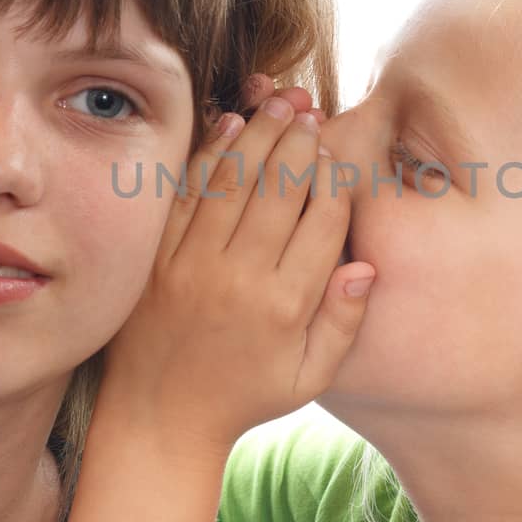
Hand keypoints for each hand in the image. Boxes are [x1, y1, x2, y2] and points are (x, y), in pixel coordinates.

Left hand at [98, 73, 373, 457]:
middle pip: (280, 190)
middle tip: (311, 113)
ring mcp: (192, 264)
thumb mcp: (309, 377)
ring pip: (234, 180)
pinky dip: (210, 153)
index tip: (338, 154)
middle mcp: (239, 278)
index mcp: (285, 306)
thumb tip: (365, 266)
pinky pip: (187, 192)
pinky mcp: (156, 257)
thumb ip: (344, 323)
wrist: (160, 418)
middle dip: (299, 143)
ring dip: (259, 134)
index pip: (322, 222)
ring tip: (279, 104)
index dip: (335, 180)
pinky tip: (229, 124)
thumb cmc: (244, 396)